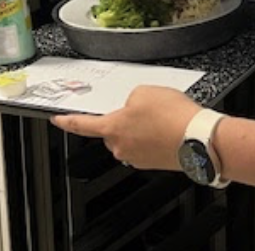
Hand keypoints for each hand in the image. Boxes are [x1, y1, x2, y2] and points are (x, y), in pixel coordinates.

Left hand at [52, 86, 202, 170]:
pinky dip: (155, 136)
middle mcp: (121, 147)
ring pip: (131, 137)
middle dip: (124, 118)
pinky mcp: (153, 162)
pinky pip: (147, 145)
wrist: (197, 138)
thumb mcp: (144, 91)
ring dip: (142, 127)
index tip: (57, 120)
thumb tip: (132, 107)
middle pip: (112, 130)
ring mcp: (137, 157)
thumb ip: (130, 98)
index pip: (82, 124)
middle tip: (144, 108)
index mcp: (112, 128)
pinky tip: (168, 127)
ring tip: (162, 117)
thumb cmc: (172, 117)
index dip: (67, 121)